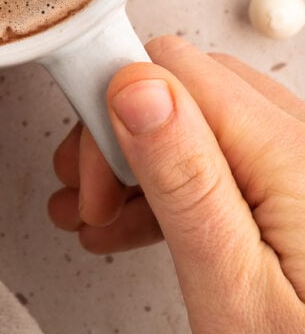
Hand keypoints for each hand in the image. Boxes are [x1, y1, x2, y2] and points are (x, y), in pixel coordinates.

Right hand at [49, 36, 304, 331]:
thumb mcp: (236, 292)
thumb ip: (187, 182)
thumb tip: (135, 87)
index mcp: (291, 154)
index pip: (172, 72)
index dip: (112, 112)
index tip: (83, 174)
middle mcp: (304, 140)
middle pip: (182, 87)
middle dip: (119, 136)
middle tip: (90, 202)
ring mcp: (303, 159)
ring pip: (197, 117)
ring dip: (139, 160)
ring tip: (99, 217)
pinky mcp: (298, 183)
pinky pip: (224, 151)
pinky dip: (175, 178)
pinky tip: (141, 220)